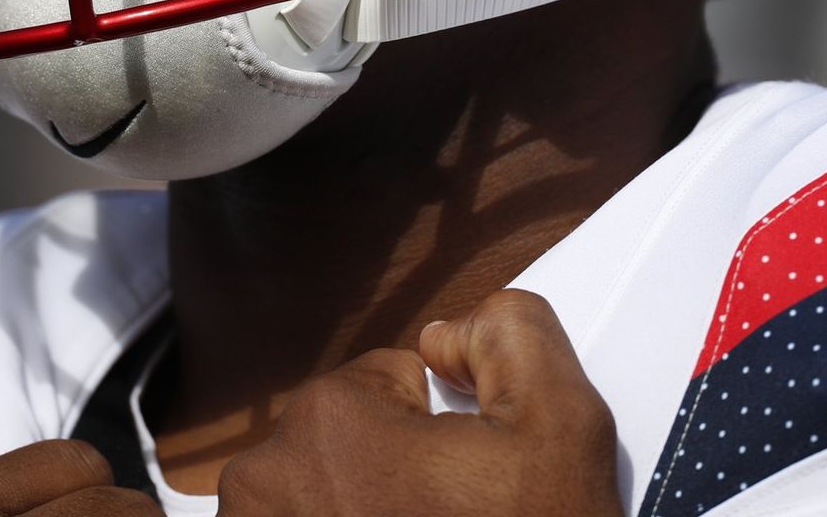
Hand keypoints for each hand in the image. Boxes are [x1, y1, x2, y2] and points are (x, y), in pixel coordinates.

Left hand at [217, 289, 620, 516]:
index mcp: (328, 420)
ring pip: (318, 495)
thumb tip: (453, 332)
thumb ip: (514, 331)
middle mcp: (262, 482)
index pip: (391, 382)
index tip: (464, 491)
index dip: (442, 432)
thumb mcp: (564, 426)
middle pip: (346, 438)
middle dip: (394, 476)